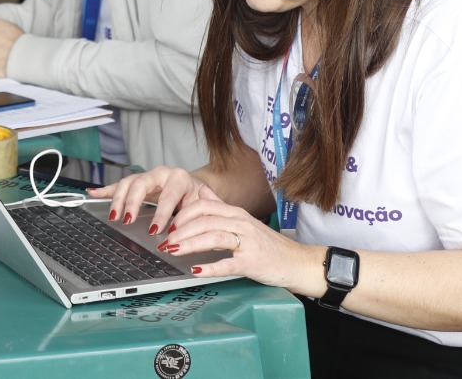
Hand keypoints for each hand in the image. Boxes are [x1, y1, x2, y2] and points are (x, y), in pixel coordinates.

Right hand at [92, 165, 215, 230]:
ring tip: (114, 215)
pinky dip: (105, 190)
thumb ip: (196, 215)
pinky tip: (93, 193)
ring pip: (127, 183)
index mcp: (179, 178)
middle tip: (128, 219)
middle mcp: (161, 173)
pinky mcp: (137, 182)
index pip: (167, 196)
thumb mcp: (203, 205)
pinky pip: (118, 184)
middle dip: (133, 202)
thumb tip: (184, 230)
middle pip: (141, 184)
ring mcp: (147, 177)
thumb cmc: (198, 197)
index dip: (161, 214)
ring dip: (118, 199)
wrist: (196, 186)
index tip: (156, 230)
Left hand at [129, 175, 309, 288]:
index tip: (169, 226)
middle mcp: (241, 224)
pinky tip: (195, 270)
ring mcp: (247, 243)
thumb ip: (221, 207)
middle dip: (180, 231)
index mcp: (236, 213)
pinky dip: (209, 267)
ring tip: (172, 251)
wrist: (297, 262)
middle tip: (165, 241)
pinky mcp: (252, 263)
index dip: (182, 215)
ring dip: (189, 244)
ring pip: (213, 237)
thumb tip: (202, 191)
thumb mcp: (244, 220)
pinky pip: (227, 263)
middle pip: (204, 221)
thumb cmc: (268, 244)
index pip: (202, 206)